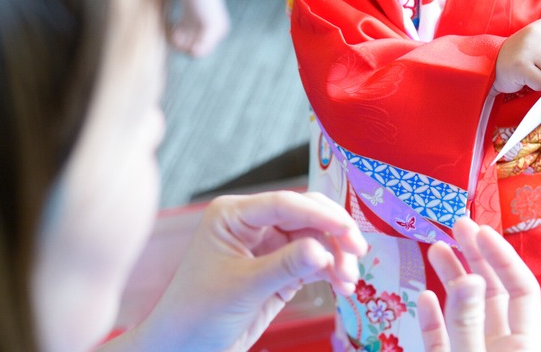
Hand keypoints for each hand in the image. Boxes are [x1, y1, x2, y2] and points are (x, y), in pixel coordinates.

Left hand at [109, 191, 366, 351]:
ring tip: (348, 280)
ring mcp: (267, 247)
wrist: (183, 350)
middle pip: (305, 215)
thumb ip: (285, 266)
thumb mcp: (242, 288)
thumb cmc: (195, 314)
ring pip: (315, 239)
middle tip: (358, 251)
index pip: (284, 204)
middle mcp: (252, 224)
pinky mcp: (278, 270)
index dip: (320, 214)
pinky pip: (312, 262)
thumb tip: (323, 249)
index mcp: (233, 216)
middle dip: (334, 232)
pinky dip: (330, 271)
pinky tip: (342, 285)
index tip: (347, 229)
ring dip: (336, 256)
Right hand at [417, 218, 540, 351]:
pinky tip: (425, 297)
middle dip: (476, 256)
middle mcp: (501, 346)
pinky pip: (442, 339)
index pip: (522, 289)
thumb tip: (470, 278)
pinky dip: (433, 319)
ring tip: (436, 248)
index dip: (503, 257)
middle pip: (493, 292)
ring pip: (464, 312)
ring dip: (451, 279)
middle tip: (459, 226)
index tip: (482, 231)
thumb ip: (469, 322)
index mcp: (523, 344)